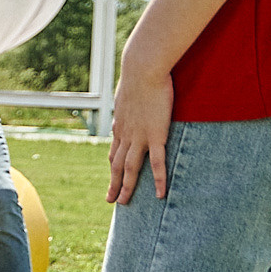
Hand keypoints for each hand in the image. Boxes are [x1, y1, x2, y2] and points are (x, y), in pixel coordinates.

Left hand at [106, 66, 172, 204]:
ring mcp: (139, 136)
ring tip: (125, 203)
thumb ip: (130, 100)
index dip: (113, 165)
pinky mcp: (155, 135)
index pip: (114, 150)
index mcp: (120, 124)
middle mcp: (125, 134)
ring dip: (127, 187)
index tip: (113, 176)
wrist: (142, 69)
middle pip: (117, 164)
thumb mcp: (130, 90)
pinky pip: (157, 163)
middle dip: (114, 183)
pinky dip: (157, 181)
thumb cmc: (138, 74)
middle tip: (111, 200)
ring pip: (130, 168)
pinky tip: (159, 195)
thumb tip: (132, 96)